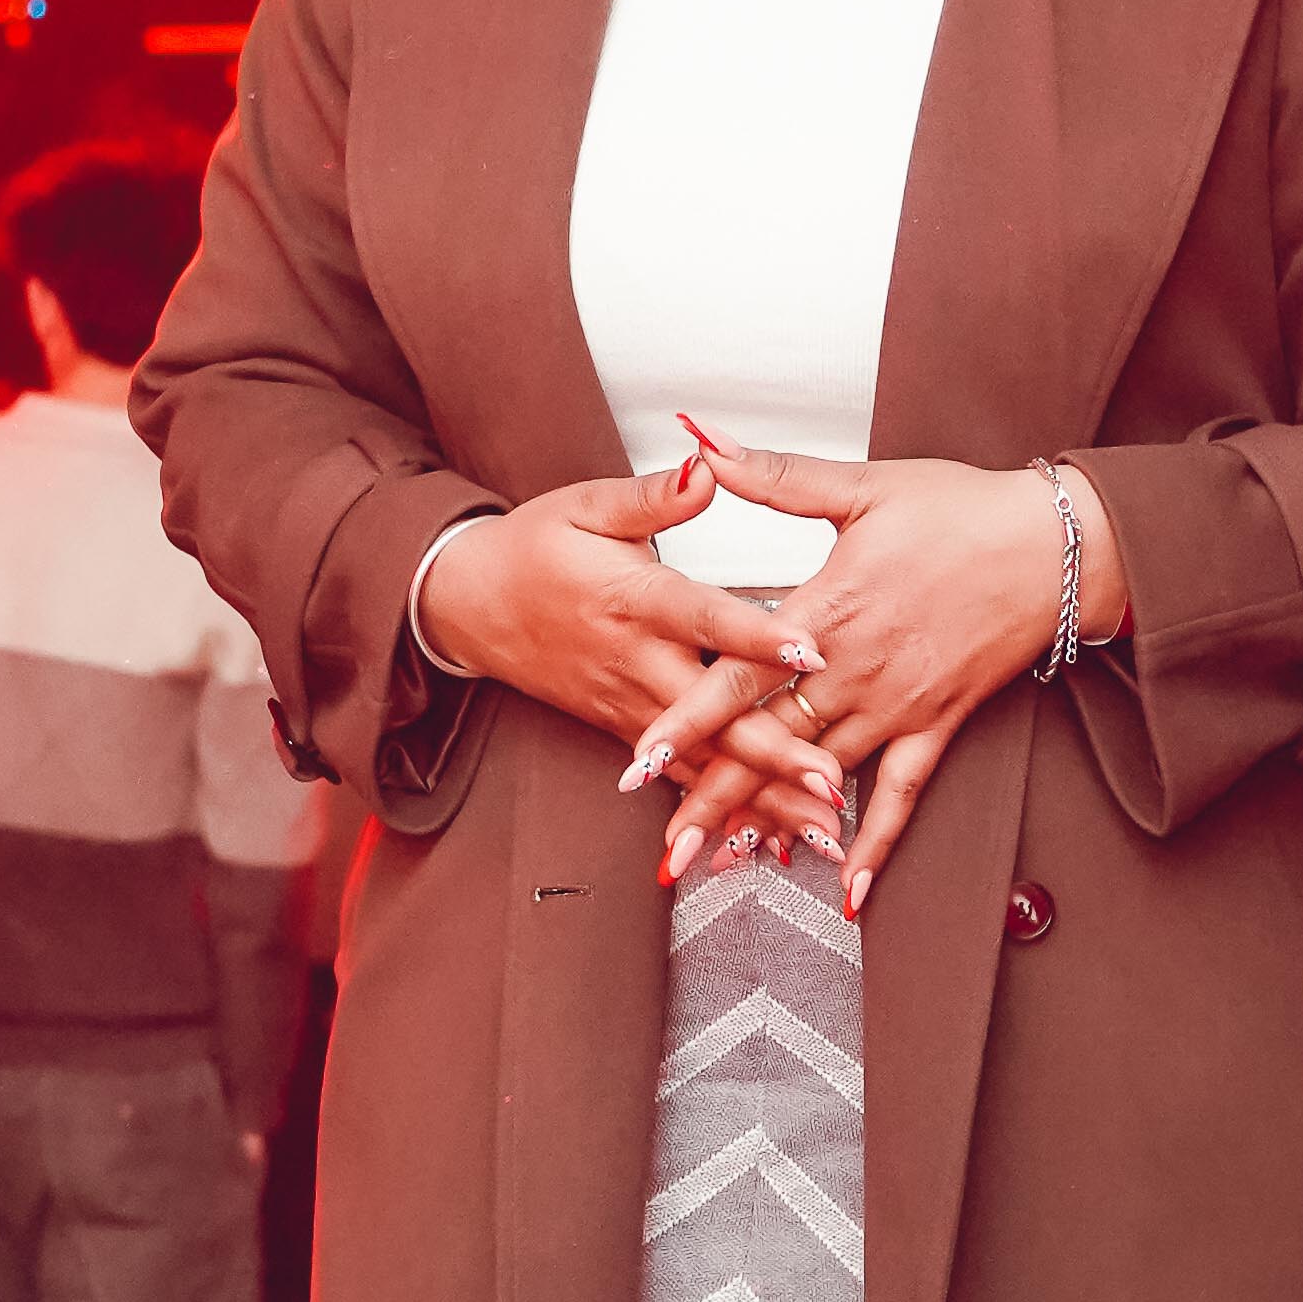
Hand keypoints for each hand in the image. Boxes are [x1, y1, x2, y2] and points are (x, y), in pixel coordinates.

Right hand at [413, 456, 845, 861]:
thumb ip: (653, 495)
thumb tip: (707, 465)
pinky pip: (681, 777)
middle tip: (831, 781)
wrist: (471, 604)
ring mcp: (631, 706)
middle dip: (775, 752)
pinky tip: (772, 836)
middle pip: (714, 715)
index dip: (757, 636)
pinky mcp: (626, 730)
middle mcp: (636, 663)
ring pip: (703, 761)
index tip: (810, 651)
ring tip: (823, 831)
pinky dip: (725, 809)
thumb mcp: (586, 504)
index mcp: (635, 600)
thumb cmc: (534, 548)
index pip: (705, 620)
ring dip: (763, 799)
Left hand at [640, 433, 1127, 904]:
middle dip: (711, 798)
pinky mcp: (937, 724)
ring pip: (821, 777)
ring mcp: (897, 706)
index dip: (684, 719)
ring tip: (723, 868)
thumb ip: (775, 476)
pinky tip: (845, 890)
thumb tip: (703, 445)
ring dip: (772, 825)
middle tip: (665, 849)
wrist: (1055, 548)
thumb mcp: (863, 486)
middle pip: (768, 745)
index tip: (639, 760)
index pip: (738, 677)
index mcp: (827, 611)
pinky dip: (874, 845)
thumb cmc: (961, 510)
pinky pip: (901, 796)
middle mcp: (855, 671)